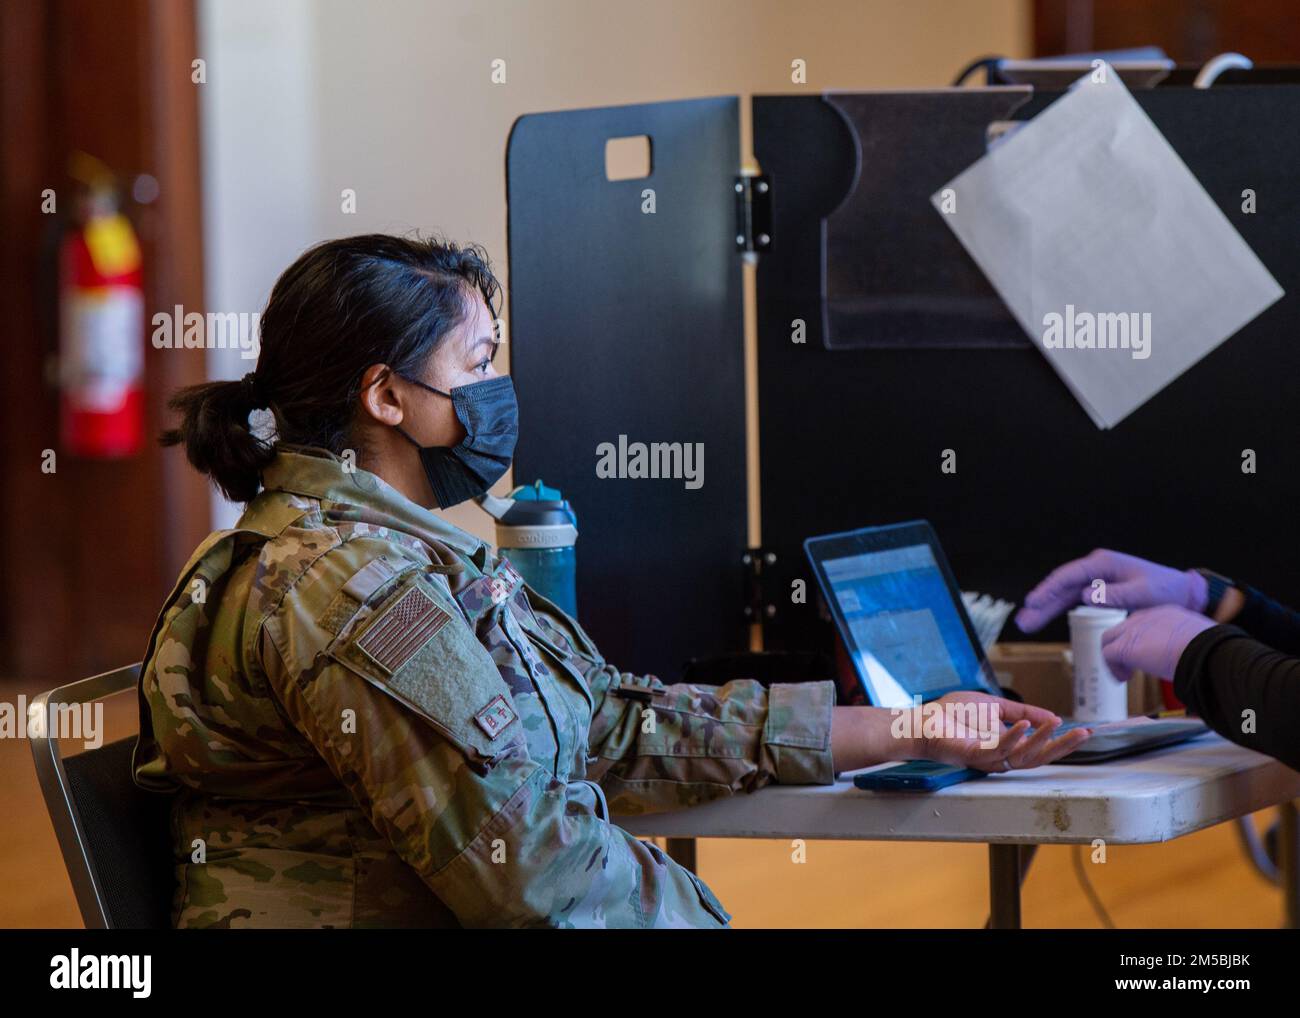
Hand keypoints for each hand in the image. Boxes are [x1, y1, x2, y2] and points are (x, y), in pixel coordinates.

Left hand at [904, 692, 1091, 772]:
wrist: (922, 720)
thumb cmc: (953, 715)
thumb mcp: (994, 706)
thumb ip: (1022, 710)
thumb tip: (1053, 715)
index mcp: (1008, 746)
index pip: (1041, 749)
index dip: (1063, 743)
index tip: (1085, 732)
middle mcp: (1001, 757)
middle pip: (1039, 758)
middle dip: (1063, 747)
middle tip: (1085, 734)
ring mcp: (988, 758)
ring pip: (1023, 757)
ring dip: (1042, 741)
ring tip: (1057, 724)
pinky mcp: (974, 755)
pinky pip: (998, 750)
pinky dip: (1014, 737)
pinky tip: (1026, 725)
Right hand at [1016, 549, 1207, 632]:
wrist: (1182, 592)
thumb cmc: (1166, 590)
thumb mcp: (1145, 593)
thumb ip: (1116, 595)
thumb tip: (1085, 596)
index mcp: (1104, 564)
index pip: (1070, 576)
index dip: (1049, 589)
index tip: (1032, 602)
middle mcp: (1096, 568)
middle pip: (1061, 585)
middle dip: (1041, 603)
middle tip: (1023, 620)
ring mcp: (1095, 578)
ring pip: (1063, 593)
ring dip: (1045, 608)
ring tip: (1026, 622)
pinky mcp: (1097, 589)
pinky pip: (1071, 597)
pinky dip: (1057, 608)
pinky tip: (1042, 616)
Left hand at [1100, 604, 1216, 681]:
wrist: (1208, 651)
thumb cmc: (1212, 650)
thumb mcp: (1200, 640)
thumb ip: (1189, 643)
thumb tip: (1192, 658)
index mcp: (1167, 613)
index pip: (1143, 622)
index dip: (1141, 638)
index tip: (1146, 653)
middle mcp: (1147, 617)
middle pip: (1122, 628)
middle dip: (1122, 645)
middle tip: (1131, 665)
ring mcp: (1134, 630)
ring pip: (1109, 639)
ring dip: (1114, 657)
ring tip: (1126, 674)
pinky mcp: (1126, 647)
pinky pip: (1107, 655)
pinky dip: (1113, 669)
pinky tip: (1124, 679)